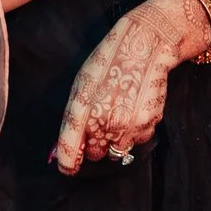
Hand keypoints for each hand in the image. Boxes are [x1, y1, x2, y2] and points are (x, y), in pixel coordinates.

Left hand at [54, 0, 193, 171]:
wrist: (146, 43)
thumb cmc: (109, 61)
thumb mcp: (82, 84)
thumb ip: (73, 119)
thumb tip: (63, 149)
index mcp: (81, 110)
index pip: (70, 151)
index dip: (67, 163)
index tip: (68, 167)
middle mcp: (104, 122)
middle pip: (96, 154)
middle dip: (95, 145)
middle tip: (101, 121)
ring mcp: (128, 125)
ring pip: (118, 150)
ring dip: (116, 139)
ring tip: (121, 110)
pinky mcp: (148, 123)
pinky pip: (138, 140)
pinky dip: (135, 131)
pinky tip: (136, 107)